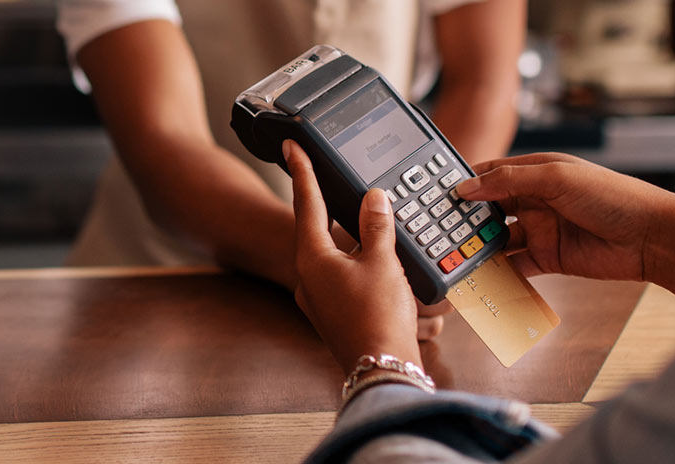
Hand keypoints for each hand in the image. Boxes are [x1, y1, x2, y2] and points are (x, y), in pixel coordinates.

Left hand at [284, 140, 422, 373]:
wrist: (381, 368)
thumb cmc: (378, 318)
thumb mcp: (382, 262)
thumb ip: (377, 225)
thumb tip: (374, 199)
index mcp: (312, 259)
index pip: (306, 203)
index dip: (302, 171)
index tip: (292, 146)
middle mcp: (308, 277)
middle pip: (315, 228)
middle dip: (327, 204)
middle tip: (327, 177)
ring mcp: (317, 297)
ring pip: (329, 253)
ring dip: (347, 236)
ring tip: (366, 223)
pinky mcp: (331, 312)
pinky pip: (340, 275)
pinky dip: (355, 261)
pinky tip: (373, 261)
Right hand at [455, 153, 674, 305]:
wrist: (651, 237)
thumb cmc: (613, 196)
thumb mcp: (557, 178)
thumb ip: (509, 181)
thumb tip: (467, 187)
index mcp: (537, 171)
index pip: (490, 174)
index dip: (464, 185)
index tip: (436, 197)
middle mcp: (535, 199)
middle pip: (489, 209)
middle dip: (464, 221)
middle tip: (437, 232)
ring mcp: (540, 230)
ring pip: (498, 240)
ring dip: (477, 248)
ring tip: (453, 257)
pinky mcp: (548, 258)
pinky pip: (514, 266)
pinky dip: (496, 273)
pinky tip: (479, 277)